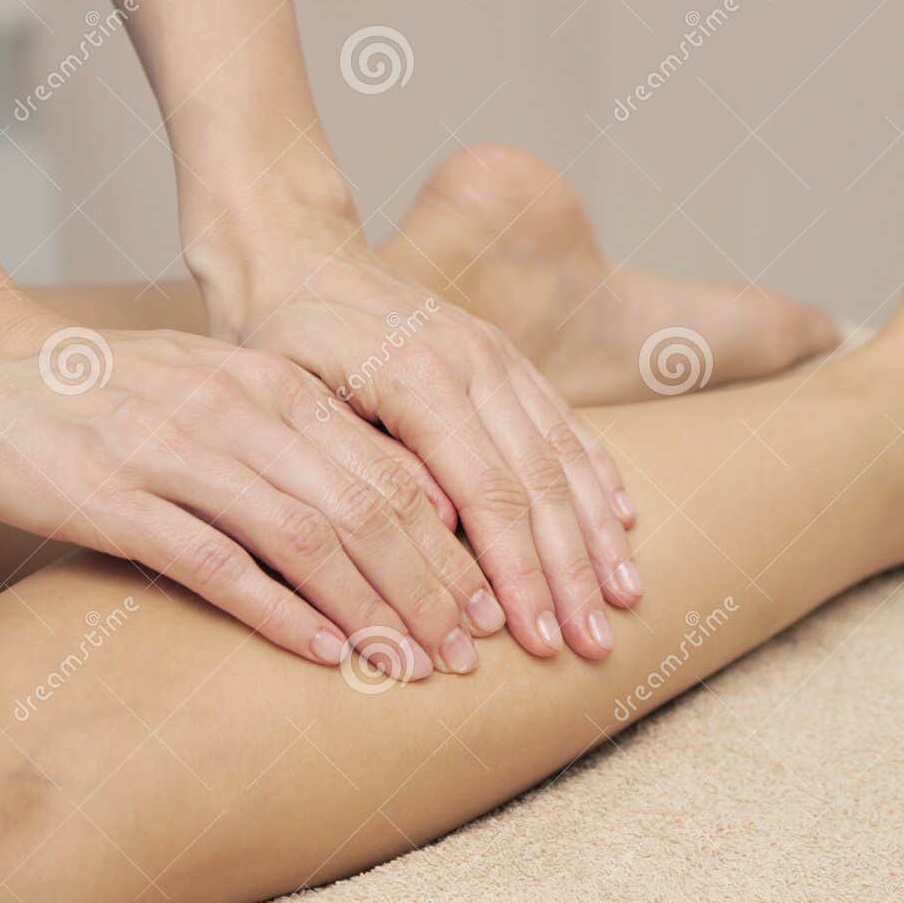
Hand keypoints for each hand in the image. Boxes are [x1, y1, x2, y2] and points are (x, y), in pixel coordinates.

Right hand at [0, 295, 506, 677]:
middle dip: (430, 588)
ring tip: (412, 669)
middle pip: (368, 509)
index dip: (450, 546)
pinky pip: (217, 563)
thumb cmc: (108, 390)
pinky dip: (279, 612)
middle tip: (470, 655)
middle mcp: (242, 414)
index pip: (392, 473)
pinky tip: (324, 654)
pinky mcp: (117, 498)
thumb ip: (297, 434)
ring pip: (308, 539)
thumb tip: (387, 503)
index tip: (488, 606)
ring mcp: (180, 453)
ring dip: (371, 610)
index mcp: (277, 386)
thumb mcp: (219, 389)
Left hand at [204, 244, 644, 661]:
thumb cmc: (278, 341)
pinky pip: (565, 421)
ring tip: (625, 600)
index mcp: (418, 376)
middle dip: (569, 572)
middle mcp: (472, 360)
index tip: (535, 639)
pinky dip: (597, 475)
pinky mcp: (508, 357)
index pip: (487, 493)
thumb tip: (439, 533)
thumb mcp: (293, 403)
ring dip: (597, 535)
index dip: (516, 572)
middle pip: (539, 483)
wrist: (295, 256)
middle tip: (592, 647)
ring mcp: (498, 354)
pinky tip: (624, 521)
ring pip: (563, 455)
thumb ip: (365, 463)